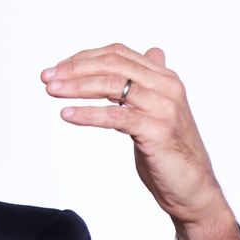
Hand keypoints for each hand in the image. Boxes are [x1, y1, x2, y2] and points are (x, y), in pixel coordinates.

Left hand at [40, 44, 239, 239]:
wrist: (192, 188)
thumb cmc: (170, 150)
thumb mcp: (158, 109)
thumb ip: (150, 83)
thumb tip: (152, 51)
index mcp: (165, 78)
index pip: (118, 54)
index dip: (84, 58)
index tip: (57, 68)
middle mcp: (167, 87)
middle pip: (113, 65)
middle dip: (75, 69)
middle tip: (47, 77)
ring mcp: (164, 108)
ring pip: (113, 85)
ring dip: (77, 86)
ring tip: (52, 91)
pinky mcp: (157, 131)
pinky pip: (115, 116)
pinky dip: (88, 113)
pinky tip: (68, 115)